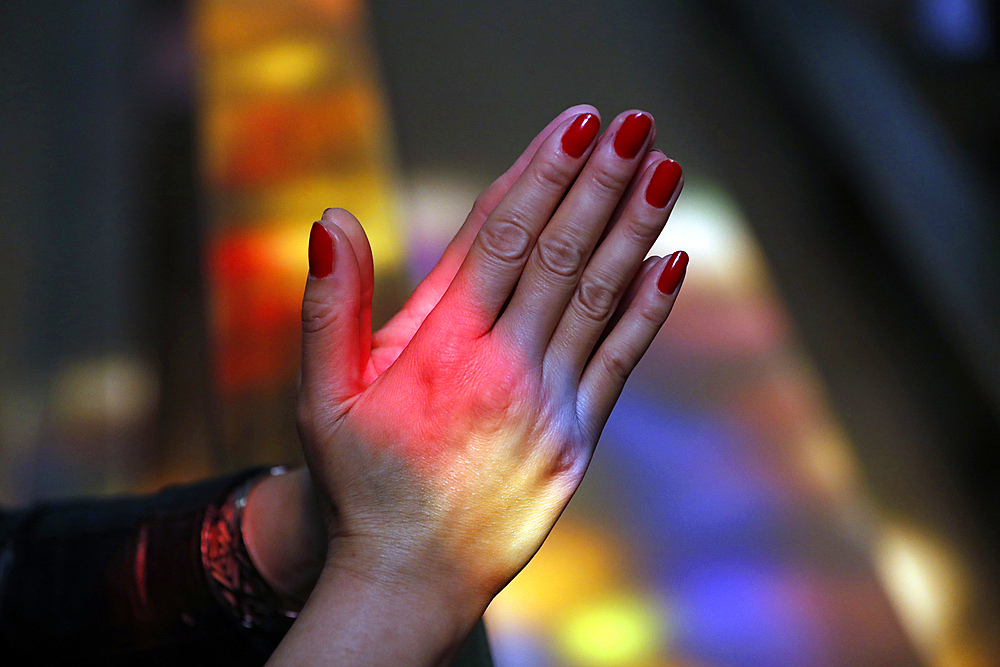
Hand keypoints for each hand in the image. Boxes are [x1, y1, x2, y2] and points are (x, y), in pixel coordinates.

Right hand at [275, 106, 686, 664]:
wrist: (411, 576)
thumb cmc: (360, 480)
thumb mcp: (322, 396)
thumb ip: (329, 306)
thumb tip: (333, 218)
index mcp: (442, 347)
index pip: (503, 240)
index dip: (542, 175)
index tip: (576, 124)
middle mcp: (504, 367)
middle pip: (562, 256)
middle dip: (600, 182)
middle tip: (634, 123)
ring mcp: (549, 404)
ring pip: (601, 298)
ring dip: (634, 228)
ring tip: (666, 169)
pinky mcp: (576, 438)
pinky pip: (619, 362)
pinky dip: (647, 309)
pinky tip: (671, 261)